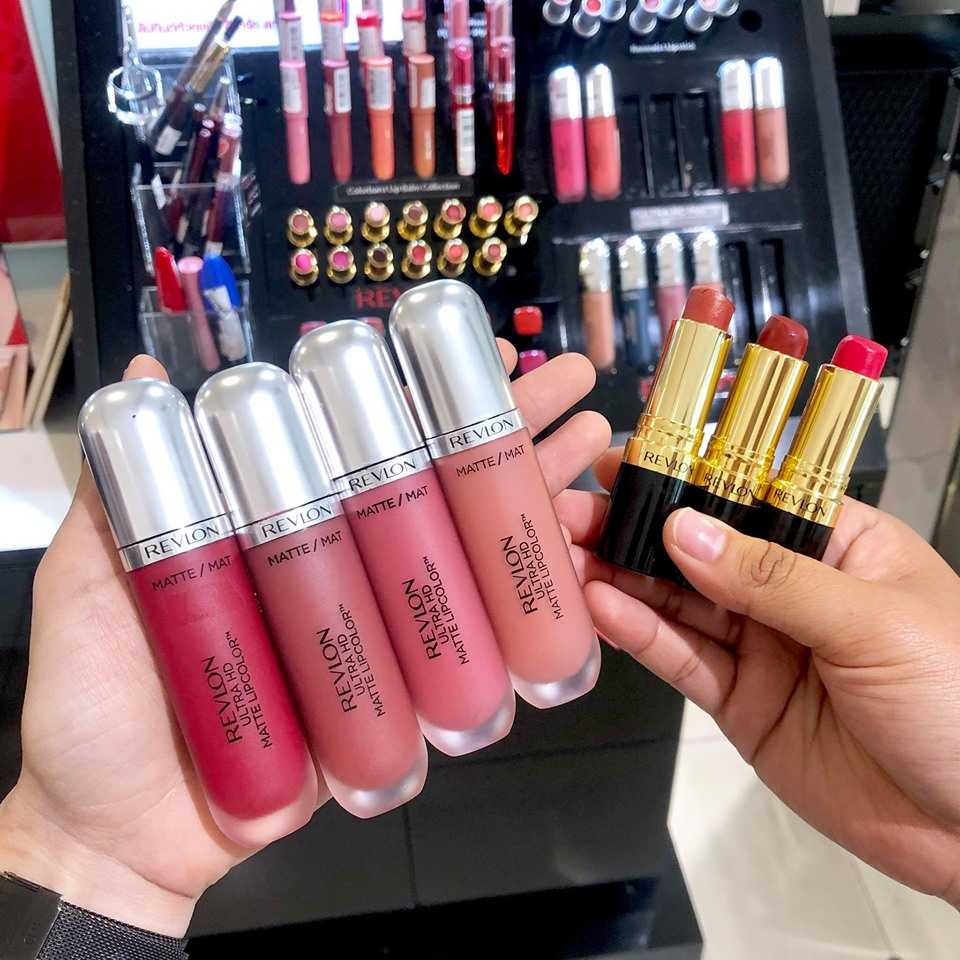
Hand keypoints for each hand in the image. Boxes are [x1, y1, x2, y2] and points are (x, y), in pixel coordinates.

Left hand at [0, 349, 609, 934]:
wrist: (127, 838)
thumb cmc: (97, 710)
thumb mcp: (89, 584)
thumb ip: (116, 495)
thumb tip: (141, 377)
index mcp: (282, 524)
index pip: (369, 441)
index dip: (431, 395)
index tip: (482, 354)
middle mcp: (341, 562)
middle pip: (439, 481)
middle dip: (514, 428)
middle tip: (576, 386)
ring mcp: (375, 622)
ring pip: (471, 546)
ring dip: (539, 495)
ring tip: (595, 446)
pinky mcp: (396, 684)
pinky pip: (471, 634)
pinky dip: (529, 595)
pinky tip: (577, 555)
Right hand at [559, 447, 959, 904]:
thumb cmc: (959, 701)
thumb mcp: (872, 623)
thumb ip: (772, 577)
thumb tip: (684, 530)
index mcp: (836, 545)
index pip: (748, 494)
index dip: (684, 475)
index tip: (620, 459)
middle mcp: (790, 588)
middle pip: (699, 547)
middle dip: (634, 527)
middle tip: (569, 511)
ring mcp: (762, 646)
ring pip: (678, 602)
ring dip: (621, 577)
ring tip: (565, 555)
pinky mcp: (740, 702)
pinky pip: (682, 660)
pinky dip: (639, 635)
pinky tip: (600, 607)